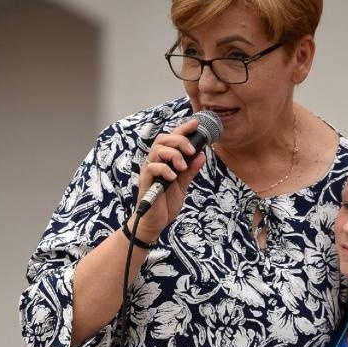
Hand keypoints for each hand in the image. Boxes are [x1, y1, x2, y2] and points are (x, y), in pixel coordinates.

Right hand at [134, 117, 206, 239]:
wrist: (154, 223)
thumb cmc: (165, 203)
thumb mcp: (183, 185)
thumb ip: (190, 170)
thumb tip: (202, 155)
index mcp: (164, 161)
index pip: (172, 139)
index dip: (183, 128)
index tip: (196, 123)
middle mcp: (155, 162)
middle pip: (163, 139)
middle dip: (179, 140)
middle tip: (191, 151)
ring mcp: (149, 171)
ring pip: (157, 150)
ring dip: (173, 155)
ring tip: (182, 168)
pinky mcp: (145, 181)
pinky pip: (152, 167)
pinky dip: (165, 169)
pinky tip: (173, 177)